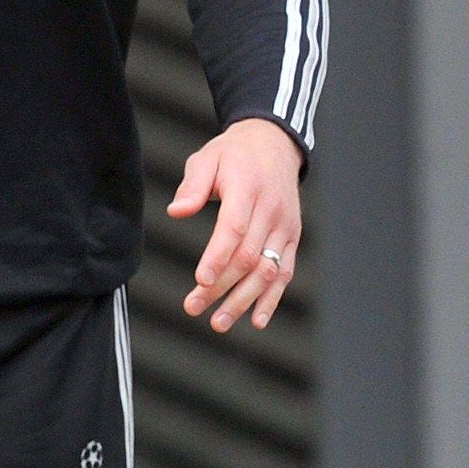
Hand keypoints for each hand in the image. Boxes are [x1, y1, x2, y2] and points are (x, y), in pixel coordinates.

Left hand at [172, 117, 304, 331]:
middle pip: (248, 256)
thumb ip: (193, 184)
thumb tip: (177, 211)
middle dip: (220, 286)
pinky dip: (272, 298)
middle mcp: (271, 210)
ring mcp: (285, 226)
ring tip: (218, 322)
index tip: (200, 280)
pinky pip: (285, 272)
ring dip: (243, 300)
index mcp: (248, 188)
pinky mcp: (291, 237)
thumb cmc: (234, 154)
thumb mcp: (208, 158)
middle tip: (193, 308)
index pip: (234, 228)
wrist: (275, 144)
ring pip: (267, 270)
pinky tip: (256, 320)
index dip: (218, 257)